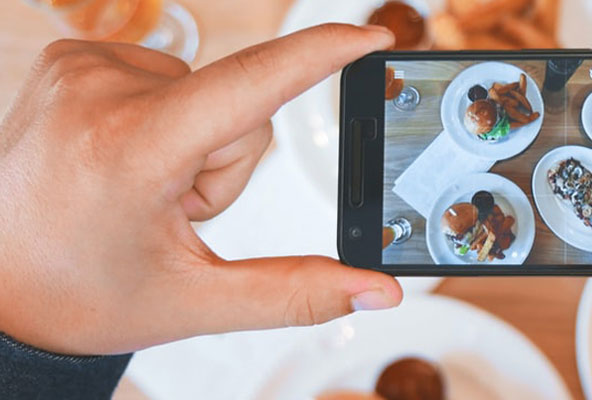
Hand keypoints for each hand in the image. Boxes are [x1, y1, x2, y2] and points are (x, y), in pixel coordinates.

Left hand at [0, 24, 402, 355]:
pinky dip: (164, 122)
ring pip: (207, 93)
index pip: (252, 83)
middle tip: (171, 212)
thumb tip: (378, 292)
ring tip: (140, 190)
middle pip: (239, 108)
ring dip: (195, 145)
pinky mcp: (72, 59)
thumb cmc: (76, 294)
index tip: (372, 36)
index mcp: (131, 149)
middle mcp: (100, 91)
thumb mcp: (193, 302)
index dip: (323, 53)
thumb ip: (297, 293)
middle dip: (227, 164)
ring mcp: (80, 69)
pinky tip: (123, 162)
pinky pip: (167, 78)